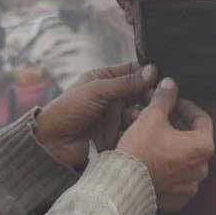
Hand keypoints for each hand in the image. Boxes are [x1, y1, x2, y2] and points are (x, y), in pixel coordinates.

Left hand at [34, 63, 156, 169]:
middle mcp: (112, 97)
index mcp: (105, 79)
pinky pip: (135, 130)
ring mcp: (116, 116)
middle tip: (158, 97)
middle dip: (150, 94)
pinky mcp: (118, 135)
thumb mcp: (97, 90)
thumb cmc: (67, 110)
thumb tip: (152, 71)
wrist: (53, 143)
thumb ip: (125, 82)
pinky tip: (140, 129)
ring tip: (143, 114)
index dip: (148, 73)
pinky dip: (140, 128)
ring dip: (145, 112)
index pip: (133, 71)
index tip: (163, 76)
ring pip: (141, 111)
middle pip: (140, 92)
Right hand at [116, 78, 213, 211]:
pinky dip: (167, 167)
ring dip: (171, 146)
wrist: (123, 185)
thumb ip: (165, 99)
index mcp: (203, 146)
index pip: (202, 119)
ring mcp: (190, 186)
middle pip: (193, 139)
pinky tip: (153, 158)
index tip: (173, 102)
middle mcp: (202, 168)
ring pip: (184, 159)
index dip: (186, 106)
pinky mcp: (177, 198)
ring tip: (153, 136)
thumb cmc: (140, 150)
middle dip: (176, 126)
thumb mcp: (151, 117)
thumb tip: (170, 84)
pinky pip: (176, 178)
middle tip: (160, 117)